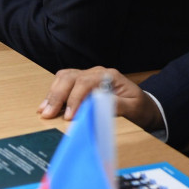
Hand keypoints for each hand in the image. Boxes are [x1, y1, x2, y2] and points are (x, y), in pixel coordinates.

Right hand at [38, 67, 159, 128]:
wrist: (145, 105)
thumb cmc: (139, 107)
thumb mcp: (133, 107)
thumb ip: (116, 104)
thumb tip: (98, 104)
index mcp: (108, 76)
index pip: (85, 83)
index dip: (74, 99)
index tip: (69, 116)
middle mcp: (96, 72)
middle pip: (70, 77)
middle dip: (57, 96)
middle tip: (48, 113)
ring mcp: (88, 75)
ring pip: (64, 77)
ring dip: (53, 93)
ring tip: (44, 110)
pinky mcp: (83, 82)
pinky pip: (65, 82)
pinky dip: (54, 92)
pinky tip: (47, 104)